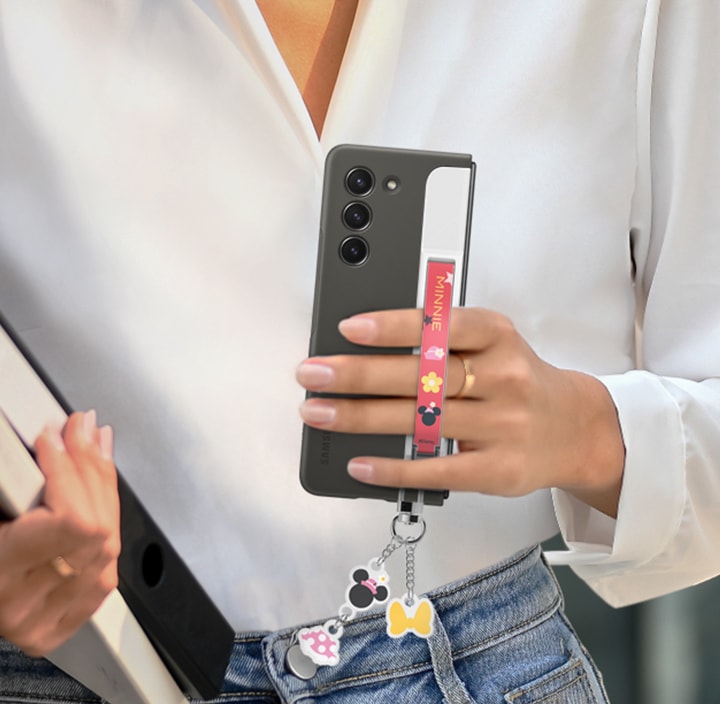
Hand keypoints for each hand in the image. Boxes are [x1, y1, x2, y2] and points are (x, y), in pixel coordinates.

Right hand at [0, 411, 119, 656]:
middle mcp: (31, 604)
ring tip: (94, 442)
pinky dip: (107, 514)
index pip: (68, 522)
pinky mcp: (73, 611)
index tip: (52, 436)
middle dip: (88, 467)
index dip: (67, 472)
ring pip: (108, 541)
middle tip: (79, 426)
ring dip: (102, 483)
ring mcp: (58, 612)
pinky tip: (100, 481)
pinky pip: (108, 558)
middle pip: (93, 528)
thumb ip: (9, 481)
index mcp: (0, 577)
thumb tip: (47, 439)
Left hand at [297, 308, 624, 516]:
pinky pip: (437, 470)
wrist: (574, 428)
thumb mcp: (493, 344)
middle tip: (312, 374)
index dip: (394, 327)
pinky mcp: (498, 470)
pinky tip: (358, 463)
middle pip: (421, 376)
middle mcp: (504, 378)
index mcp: (499, 336)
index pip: (443, 325)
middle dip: (358, 375)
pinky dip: (392, 468)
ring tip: (318, 412)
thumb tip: (366, 347)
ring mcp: (503, 427)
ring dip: (361, 418)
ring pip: (421, 421)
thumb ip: (442, 341)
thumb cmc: (516, 378)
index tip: (349, 329)